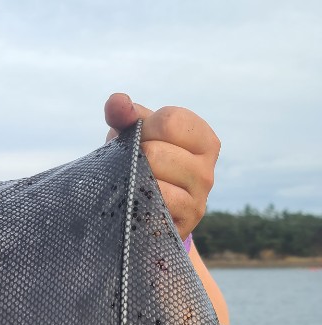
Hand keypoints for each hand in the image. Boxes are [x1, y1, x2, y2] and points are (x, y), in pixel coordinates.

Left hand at [104, 93, 219, 238]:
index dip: (143, 127)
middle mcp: (207, 169)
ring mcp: (198, 198)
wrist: (140, 211)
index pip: (169, 120)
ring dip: (131, 179)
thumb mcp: (134, 134)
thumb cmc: (140, 163)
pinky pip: (153, 203)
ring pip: (151, 178)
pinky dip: (137, 200)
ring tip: (133, 183)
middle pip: (155, 151)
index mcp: (203, 140)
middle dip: (133, 157)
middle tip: (132, 166)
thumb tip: (117, 101)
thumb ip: (125, 114)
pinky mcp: (182, 222)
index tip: (139, 139)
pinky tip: (135, 201)